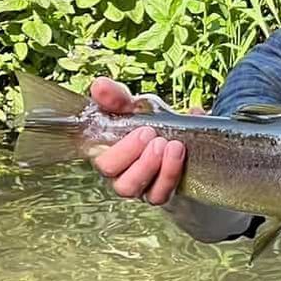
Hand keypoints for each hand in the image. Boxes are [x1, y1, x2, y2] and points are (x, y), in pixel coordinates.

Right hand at [88, 77, 203, 204]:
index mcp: (107, 153)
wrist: (180, 138)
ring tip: (171, 145)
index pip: (100, 158)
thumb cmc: (149, 125)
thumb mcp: (135, 108)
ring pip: (134, 189)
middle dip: (136, 157)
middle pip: (115, 178)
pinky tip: (181, 153)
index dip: (119, 148)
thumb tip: (100, 85)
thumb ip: (116, 98)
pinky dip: (171, 174)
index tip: (143, 127)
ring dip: (153, 167)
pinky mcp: (158, 194)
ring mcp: (139, 187)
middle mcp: (119, 174)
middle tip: (154, 136)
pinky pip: (159, 195)